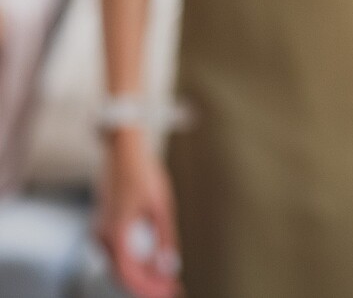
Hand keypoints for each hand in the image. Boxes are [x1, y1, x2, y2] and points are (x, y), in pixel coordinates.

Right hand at [94, 135, 181, 297]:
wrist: (123, 150)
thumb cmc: (144, 174)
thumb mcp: (161, 207)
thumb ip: (165, 239)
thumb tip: (169, 267)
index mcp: (115, 233)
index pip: (128, 275)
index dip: (148, 288)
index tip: (169, 292)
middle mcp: (102, 237)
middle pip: (122, 274)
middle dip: (147, 285)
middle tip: (171, 289)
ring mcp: (100, 232)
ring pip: (119, 266)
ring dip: (141, 275)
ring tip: (167, 280)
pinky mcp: (104, 227)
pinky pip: (118, 254)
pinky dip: (135, 262)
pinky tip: (153, 264)